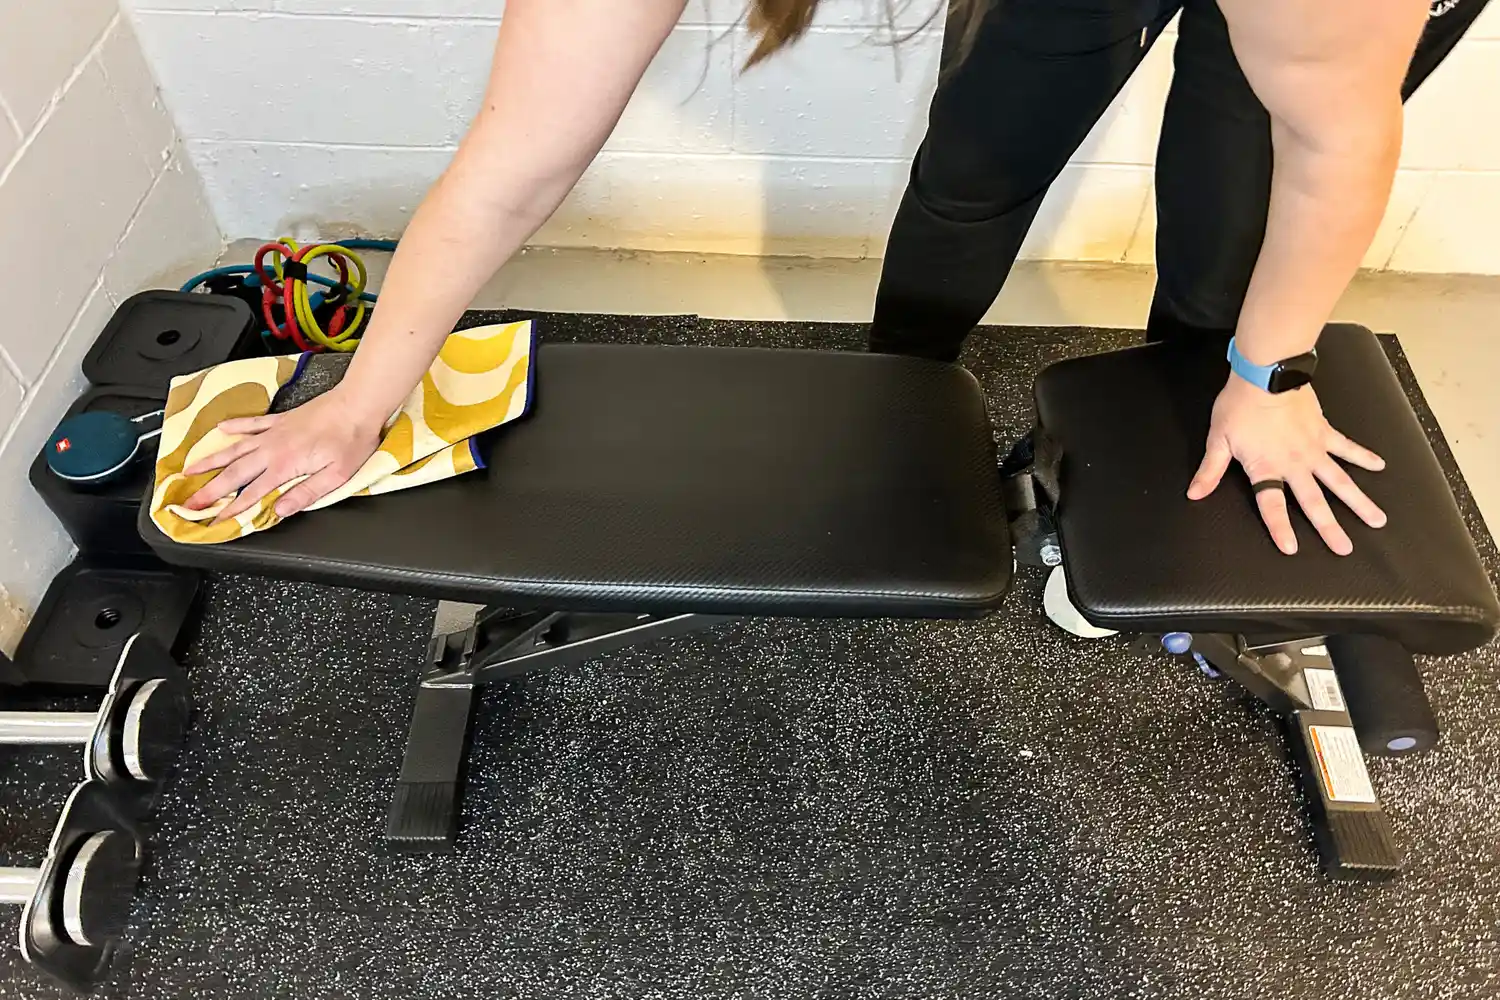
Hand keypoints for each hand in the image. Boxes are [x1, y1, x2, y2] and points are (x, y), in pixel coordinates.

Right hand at [182, 386, 385, 522]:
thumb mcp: (336, 476)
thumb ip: (306, 493)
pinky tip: (220, 429)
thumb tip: (281, 510)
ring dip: (211, 460)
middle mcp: (273, 448)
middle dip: (209, 489)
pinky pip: (251, 423)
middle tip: (189, 501)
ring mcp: (274, 432)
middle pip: (234, 472)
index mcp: (285, 465)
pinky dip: (234, 425)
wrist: (358, 404)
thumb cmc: (352, 439)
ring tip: (189, 469)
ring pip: (234, 448)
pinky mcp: (281, 419)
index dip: (232, 509)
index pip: (252, 493)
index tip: (214, 519)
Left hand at [1187, 375, 1386, 555]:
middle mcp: (1294, 464)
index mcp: (1266, 469)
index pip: (1272, 506)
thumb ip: (1210, 471)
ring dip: (1358, 502)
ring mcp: (1313, 449)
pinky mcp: (1324, 431)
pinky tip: (1380, 466)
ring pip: (1339, 481)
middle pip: (1313, 502)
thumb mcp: (1218, 440)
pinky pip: (1347, 447)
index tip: (1291, 549)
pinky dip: (1364, 457)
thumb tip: (1195, 494)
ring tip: (1376, 520)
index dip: (1280, 528)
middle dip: (1329, 528)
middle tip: (1345, 548)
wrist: (1265, 375)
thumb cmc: (1239, 406)